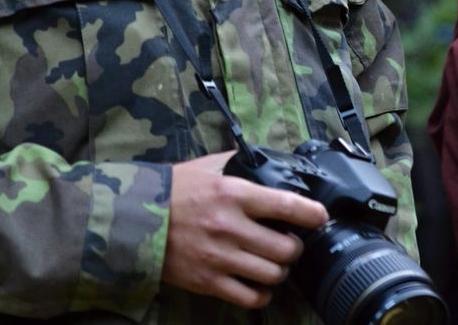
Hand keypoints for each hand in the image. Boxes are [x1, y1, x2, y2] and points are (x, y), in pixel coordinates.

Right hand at [161, 151, 328, 309]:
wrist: (136, 218)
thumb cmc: (173, 189)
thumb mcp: (206, 167)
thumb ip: (236, 163)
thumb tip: (262, 159)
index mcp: (232, 193)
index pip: (285, 204)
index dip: (311, 213)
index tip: (320, 216)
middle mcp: (230, 226)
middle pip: (285, 249)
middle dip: (294, 247)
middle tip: (288, 242)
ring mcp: (220, 257)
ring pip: (272, 275)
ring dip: (279, 270)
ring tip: (273, 263)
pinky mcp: (209, 281)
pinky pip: (251, 298)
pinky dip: (261, 294)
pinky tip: (258, 283)